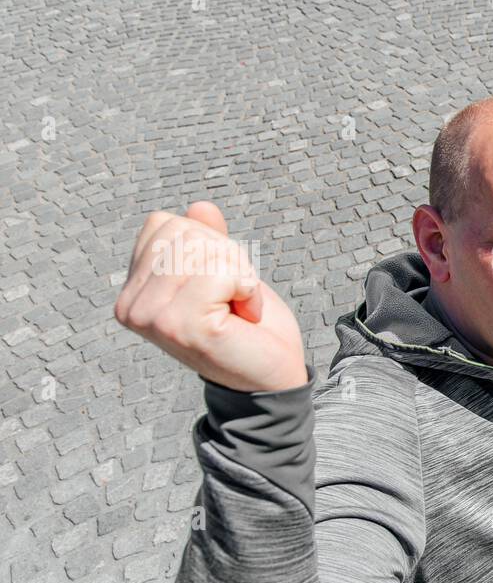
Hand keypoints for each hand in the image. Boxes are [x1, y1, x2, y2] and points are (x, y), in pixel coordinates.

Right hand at [114, 202, 307, 391]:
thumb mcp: (226, 274)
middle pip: (184, 232)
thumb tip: (200, 206)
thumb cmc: (249, 328)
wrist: (273, 376)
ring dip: (239, 275)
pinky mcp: (180, 326)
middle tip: (235, 299)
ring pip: (204, 250)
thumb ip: (207, 242)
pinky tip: (245, 316)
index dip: (210, 245)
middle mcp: (130, 305)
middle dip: (227, 258)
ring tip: (239, 310)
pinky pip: (220, 273)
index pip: (166, 224)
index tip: (222, 286)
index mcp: (133, 289)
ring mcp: (150, 317)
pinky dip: (246, 288)